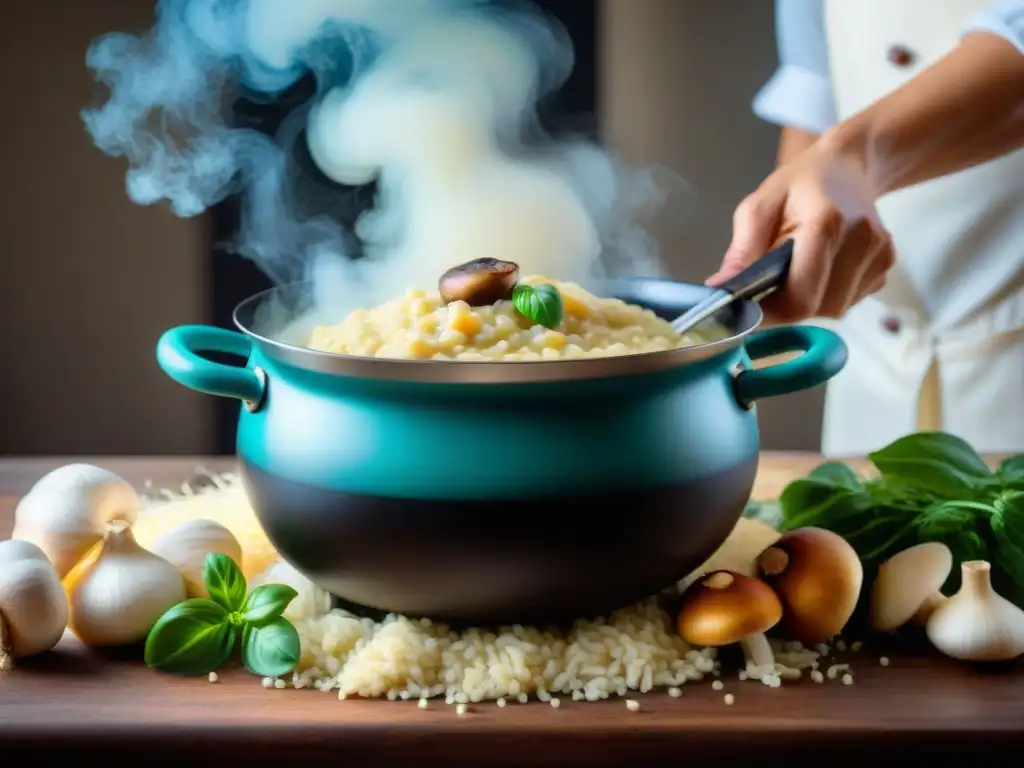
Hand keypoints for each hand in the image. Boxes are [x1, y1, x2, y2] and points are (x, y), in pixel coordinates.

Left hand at [708, 141, 895, 323]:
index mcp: (826, 222)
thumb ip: (741, 252)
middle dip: (786, 308)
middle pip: (818, 307)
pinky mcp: (887, 264)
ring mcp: (879, 255)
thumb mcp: (759, 207)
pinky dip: (828, 295)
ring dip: (808, 303)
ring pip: (835, 309)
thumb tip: (718, 291)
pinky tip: (820, 270)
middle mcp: (860, 241)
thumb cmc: (797, 185)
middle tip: (768, 291)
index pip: (800, 295)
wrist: (849, 167)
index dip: (770, 312)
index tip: (747, 310)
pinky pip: (851, 301)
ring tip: (795, 273)